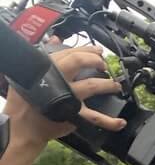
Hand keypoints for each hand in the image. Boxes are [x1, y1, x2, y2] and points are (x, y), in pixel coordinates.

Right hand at [4, 44, 125, 145]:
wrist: (24, 124)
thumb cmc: (27, 99)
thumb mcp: (32, 73)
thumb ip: (46, 55)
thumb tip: (54, 39)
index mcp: (49, 68)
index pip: (70, 52)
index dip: (87, 50)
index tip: (98, 51)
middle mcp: (59, 79)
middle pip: (80, 62)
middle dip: (96, 61)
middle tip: (104, 66)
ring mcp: (68, 96)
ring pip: (92, 85)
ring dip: (108, 85)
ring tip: (116, 86)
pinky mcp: (74, 114)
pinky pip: (96, 118)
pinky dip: (110, 122)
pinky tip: (121, 122)